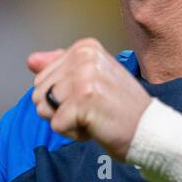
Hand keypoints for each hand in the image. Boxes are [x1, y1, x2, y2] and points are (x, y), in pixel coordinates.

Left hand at [27, 39, 151, 159]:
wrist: (150, 130)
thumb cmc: (122, 108)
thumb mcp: (92, 79)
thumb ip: (60, 68)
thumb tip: (30, 61)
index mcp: (85, 48)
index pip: (42, 77)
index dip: (62, 96)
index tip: (91, 97)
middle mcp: (84, 57)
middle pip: (39, 92)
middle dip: (60, 109)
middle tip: (92, 109)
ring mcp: (84, 78)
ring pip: (44, 108)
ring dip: (67, 121)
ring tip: (93, 117)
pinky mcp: (83, 101)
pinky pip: (56, 125)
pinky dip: (74, 133)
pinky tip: (97, 127)